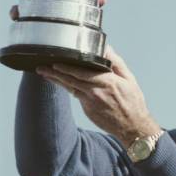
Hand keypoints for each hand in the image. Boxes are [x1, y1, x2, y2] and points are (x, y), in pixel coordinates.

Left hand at [35, 46, 159, 148]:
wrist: (133, 126)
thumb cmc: (133, 101)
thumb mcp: (129, 79)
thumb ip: (116, 63)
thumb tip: (106, 49)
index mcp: (108, 82)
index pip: (82, 72)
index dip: (67, 67)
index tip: (56, 61)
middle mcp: (96, 92)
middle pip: (72, 80)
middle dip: (55, 73)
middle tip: (42, 67)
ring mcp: (91, 103)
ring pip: (71, 88)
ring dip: (57, 80)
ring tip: (45, 74)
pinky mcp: (88, 110)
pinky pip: (77, 96)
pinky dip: (69, 88)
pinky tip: (62, 83)